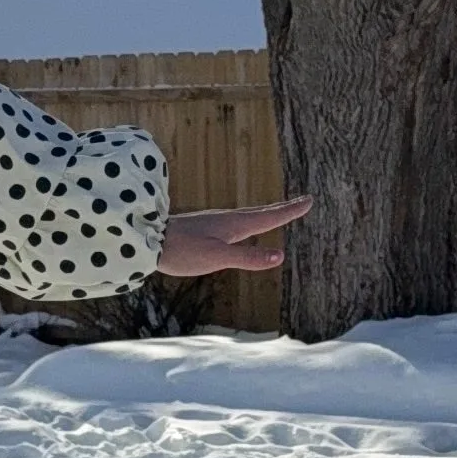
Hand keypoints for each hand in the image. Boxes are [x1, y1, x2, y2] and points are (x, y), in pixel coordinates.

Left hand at [154, 194, 311, 277]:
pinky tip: (243, 228)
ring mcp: (217, 223)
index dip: (290, 211)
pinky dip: (251, 221)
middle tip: (303, 202)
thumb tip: (279, 255)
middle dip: (285, 208)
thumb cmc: (182, 250)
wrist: (147, 240)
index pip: (270, 217)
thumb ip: (247, 257)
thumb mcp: (217, 257)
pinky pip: (238, 222)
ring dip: (268, 213)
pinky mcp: (206, 228)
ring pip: (250, 216)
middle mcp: (228, 220)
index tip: (309, 200)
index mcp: (235, 225)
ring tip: (279, 213)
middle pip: (263, 212)